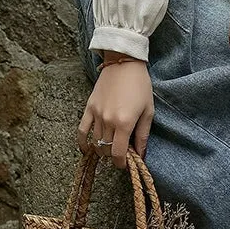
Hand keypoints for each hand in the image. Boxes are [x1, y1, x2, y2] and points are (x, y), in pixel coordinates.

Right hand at [76, 53, 153, 169]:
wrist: (124, 63)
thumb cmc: (140, 87)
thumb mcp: (148, 112)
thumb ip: (142, 136)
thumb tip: (140, 155)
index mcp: (124, 123)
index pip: (118, 153)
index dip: (121, 163)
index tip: (125, 164)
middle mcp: (108, 120)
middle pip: (106, 149)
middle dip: (114, 156)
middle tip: (122, 153)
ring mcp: (96, 114)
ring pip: (96, 142)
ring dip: (103, 149)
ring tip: (111, 148)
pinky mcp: (89, 107)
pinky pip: (81, 129)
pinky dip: (82, 142)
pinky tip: (86, 150)